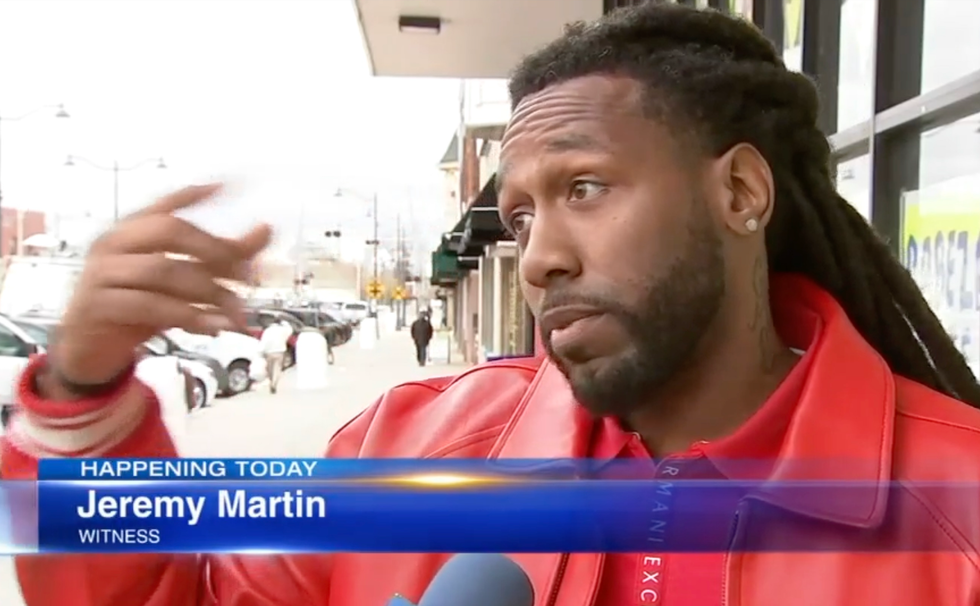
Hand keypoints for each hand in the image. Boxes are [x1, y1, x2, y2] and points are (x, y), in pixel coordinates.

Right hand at [52, 184, 272, 384]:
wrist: (91, 349)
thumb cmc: (137, 306)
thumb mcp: (182, 282)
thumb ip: (222, 257)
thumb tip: (265, 230)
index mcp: (133, 231)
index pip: (165, 204)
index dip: (194, 194)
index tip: (229, 185)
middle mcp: (115, 244)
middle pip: (168, 229)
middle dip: (214, 250)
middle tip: (246, 275)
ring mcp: (102, 273)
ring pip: (162, 270)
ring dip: (208, 292)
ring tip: (235, 312)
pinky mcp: (99, 305)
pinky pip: (148, 305)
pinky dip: (188, 317)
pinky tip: (212, 327)